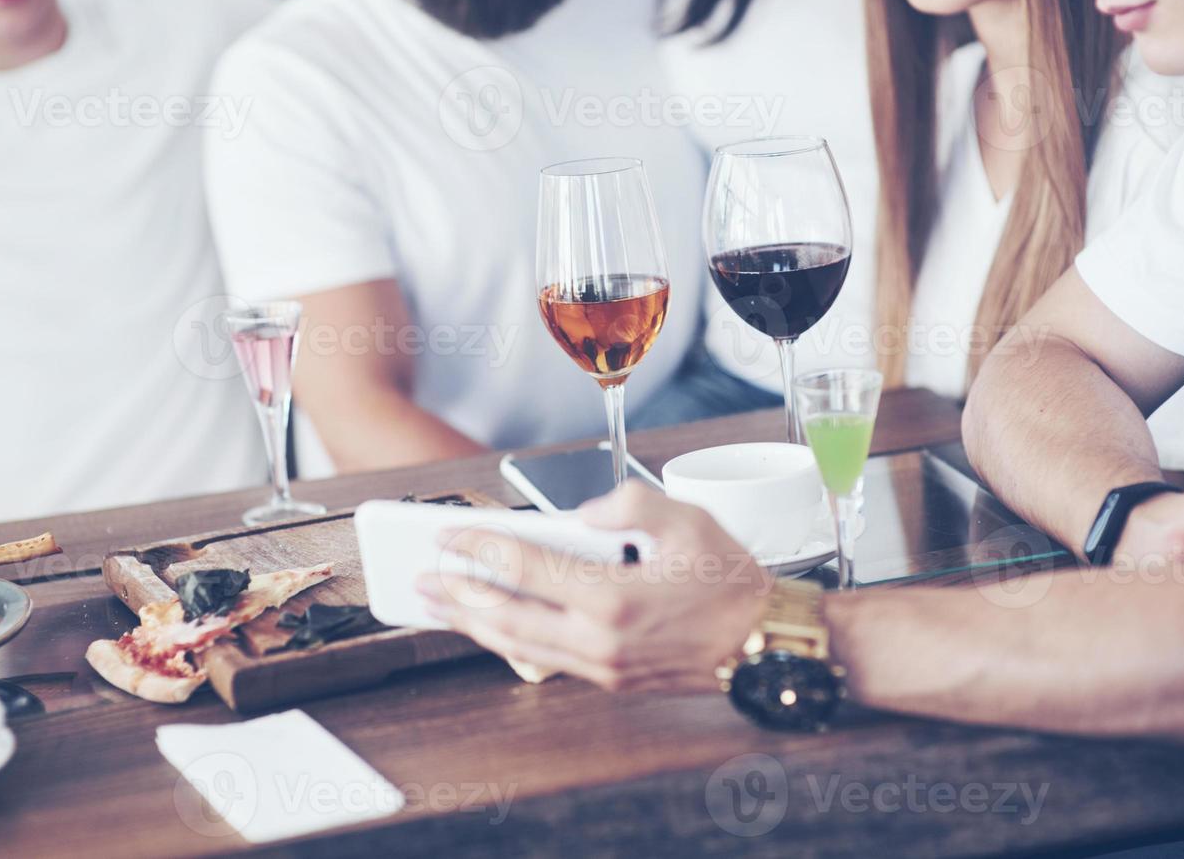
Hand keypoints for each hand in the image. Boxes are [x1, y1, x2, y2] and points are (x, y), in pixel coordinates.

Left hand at [417, 483, 773, 693]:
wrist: (766, 644)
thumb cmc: (731, 581)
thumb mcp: (689, 519)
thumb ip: (630, 503)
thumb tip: (583, 516)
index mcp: (615, 598)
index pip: (525, 569)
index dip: (478, 548)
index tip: (445, 534)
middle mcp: (601, 640)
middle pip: (505, 618)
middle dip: (456, 596)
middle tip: (418, 579)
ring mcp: (603, 666)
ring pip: (517, 647)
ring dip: (472, 626)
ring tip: (437, 607)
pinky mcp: (609, 679)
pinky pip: (543, 660)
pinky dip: (507, 642)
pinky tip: (490, 626)